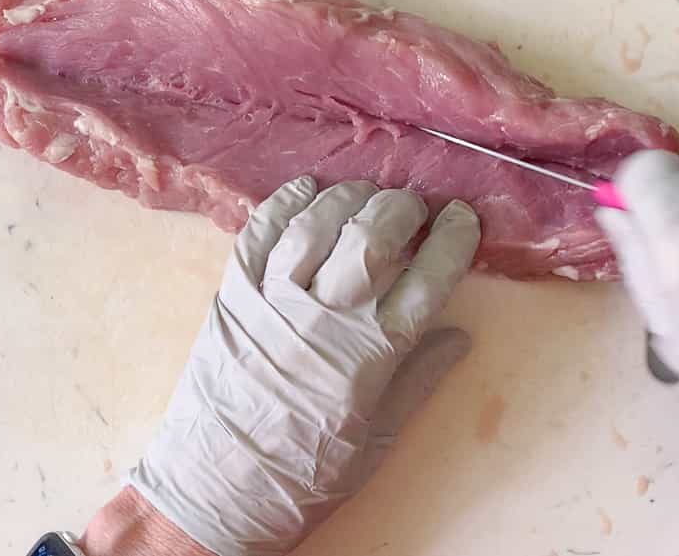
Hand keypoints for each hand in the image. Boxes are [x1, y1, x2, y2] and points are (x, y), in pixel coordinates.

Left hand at [120, 177, 480, 555]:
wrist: (215, 489)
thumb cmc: (303, 475)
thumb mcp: (376, 441)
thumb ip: (418, 380)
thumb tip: (458, 334)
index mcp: (371, 353)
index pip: (429, 277)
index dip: (454, 238)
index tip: (463, 219)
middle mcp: (324, 315)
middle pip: (374, 235)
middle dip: (403, 207)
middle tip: (414, 205)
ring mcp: (273, 298)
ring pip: (318, 222)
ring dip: (348, 196)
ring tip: (366, 193)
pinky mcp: (233, 293)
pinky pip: (260, 231)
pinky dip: (285, 202)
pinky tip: (305, 189)